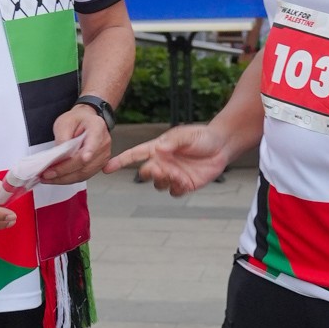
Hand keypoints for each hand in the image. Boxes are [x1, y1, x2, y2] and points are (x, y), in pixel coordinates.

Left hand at [41, 104, 110, 184]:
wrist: (85, 122)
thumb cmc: (76, 120)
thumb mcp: (65, 122)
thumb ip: (62, 138)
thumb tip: (59, 156)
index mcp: (97, 127)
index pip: (94, 141)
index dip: (89, 151)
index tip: (84, 158)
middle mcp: (103, 143)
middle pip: (85, 162)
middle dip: (64, 170)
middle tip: (47, 173)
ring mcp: (103, 156)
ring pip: (84, 173)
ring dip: (64, 178)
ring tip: (47, 178)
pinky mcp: (98, 165)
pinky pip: (84, 176)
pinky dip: (69, 179)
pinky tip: (57, 178)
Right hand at [104, 121, 229, 196]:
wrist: (222, 146)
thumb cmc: (202, 137)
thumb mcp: (187, 134)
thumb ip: (173, 141)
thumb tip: (159, 149)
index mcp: (158, 148)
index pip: (135, 155)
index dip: (120, 161)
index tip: (106, 168)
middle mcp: (163, 163)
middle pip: (145, 173)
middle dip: (148, 173)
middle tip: (159, 169)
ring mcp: (173, 174)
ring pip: (158, 184)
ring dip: (163, 181)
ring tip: (177, 174)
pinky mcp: (184, 184)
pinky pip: (174, 192)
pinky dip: (176, 189)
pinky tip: (185, 181)